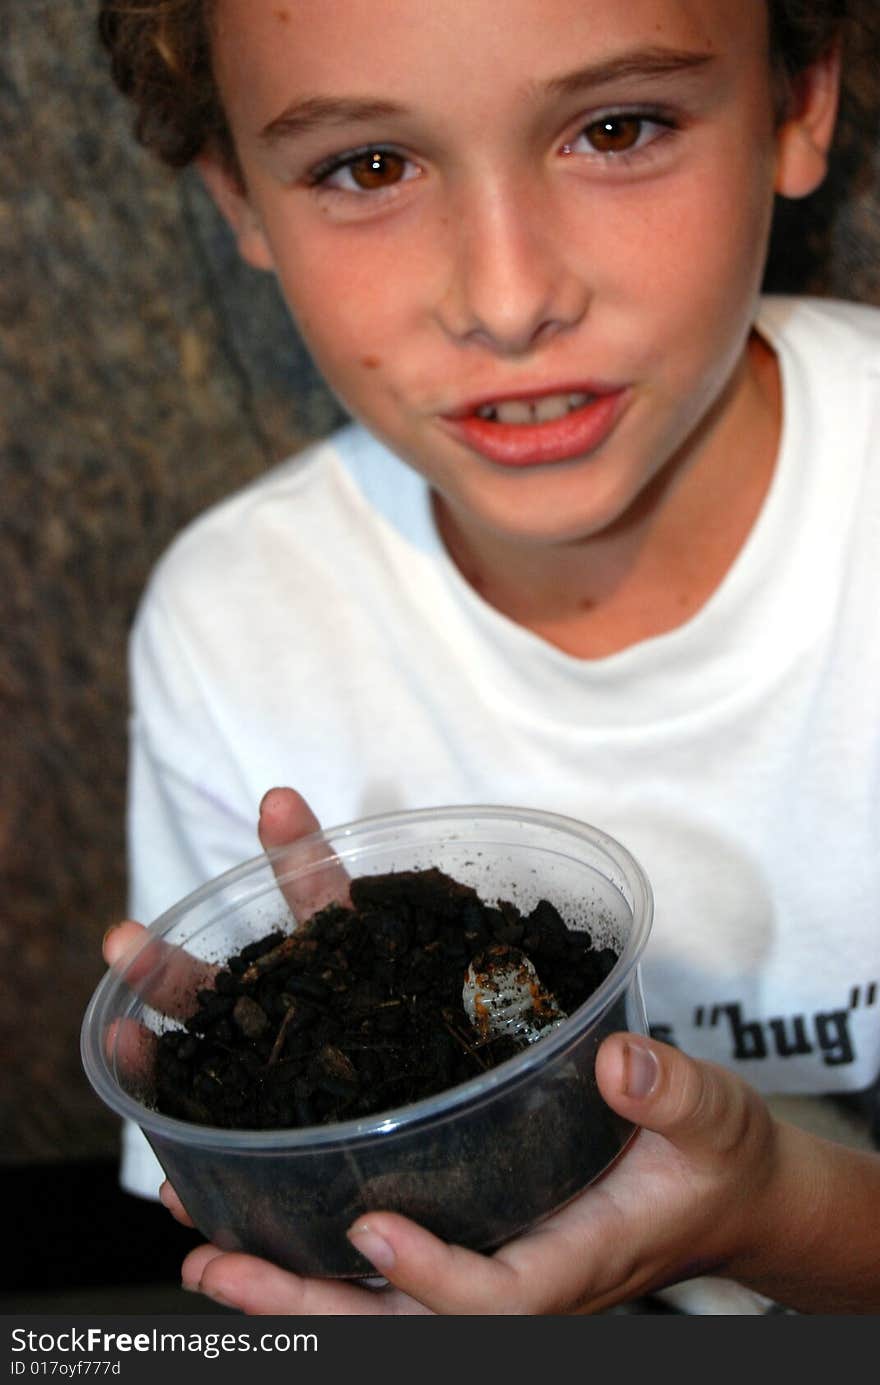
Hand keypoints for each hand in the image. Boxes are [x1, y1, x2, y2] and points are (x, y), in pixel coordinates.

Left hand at [173, 1033, 788, 1314]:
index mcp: (572, 1266)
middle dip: (305, 1301)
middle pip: (397, 1322)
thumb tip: (620, 1059)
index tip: (373, 1233)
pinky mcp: (467, 1239)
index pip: (495, 1300)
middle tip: (218, 1265)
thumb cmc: (715, 1163)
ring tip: (199, 1245)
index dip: (432, 1278)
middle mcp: (512, 1281)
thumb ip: (674, 1095)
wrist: (719, 1194)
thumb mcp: (712, 1121)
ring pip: (371, 1303)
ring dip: (283, 1280)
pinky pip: (376, 1265)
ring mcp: (482, 1266)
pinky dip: (309, 1247)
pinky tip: (244, 1215)